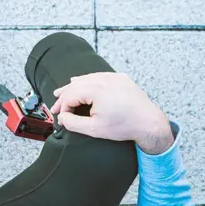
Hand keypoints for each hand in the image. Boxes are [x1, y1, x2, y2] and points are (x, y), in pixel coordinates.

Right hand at [50, 73, 173, 154]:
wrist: (149, 123)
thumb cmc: (124, 126)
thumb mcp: (95, 129)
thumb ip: (73, 123)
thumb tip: (62, 117)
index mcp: (96, 89)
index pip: (71, 95)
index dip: (62, 107)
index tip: (60, 117)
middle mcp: (104, 79)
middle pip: (76, 84)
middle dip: (64, 96)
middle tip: (55, 105)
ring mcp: (113, 77)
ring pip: (87, 78)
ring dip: (73, 86)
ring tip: (61, 92)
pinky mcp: (120, 78)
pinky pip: (99, 76)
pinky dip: (88, 80)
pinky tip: (81, 82)